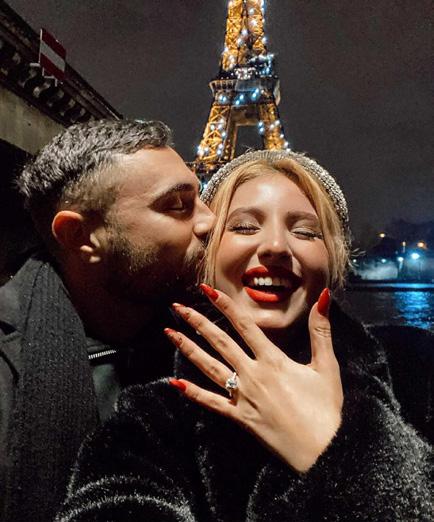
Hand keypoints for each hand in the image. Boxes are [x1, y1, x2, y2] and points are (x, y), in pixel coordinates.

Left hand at [165, 286, 342, 472]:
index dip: (224, 305)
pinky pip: (211, 403)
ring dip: (188, 349)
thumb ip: (321, 331)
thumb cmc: (325, 409)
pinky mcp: (239, 417)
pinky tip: (174, 383)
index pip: (243, 325)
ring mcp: (242, 397)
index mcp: (273, 360)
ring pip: (209, 367)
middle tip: (177, 307)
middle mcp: (252, 374)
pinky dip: (192, 393)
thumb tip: (324, 297)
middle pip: (219, 342)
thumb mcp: (327, 367)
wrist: (322, 453)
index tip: (206, 290)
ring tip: (170, 334)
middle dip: (197, 321)